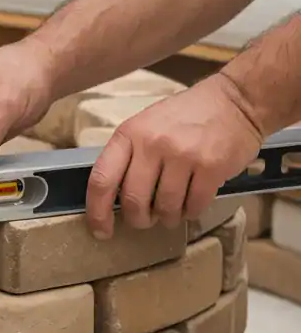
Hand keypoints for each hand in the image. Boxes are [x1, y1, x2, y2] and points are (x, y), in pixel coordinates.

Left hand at [85, 73, 262, 238]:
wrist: (236, 101)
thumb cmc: (187, 116)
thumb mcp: (147, 125)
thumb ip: (130, 157)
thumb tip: (114, 201)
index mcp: (130, 133)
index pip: (102, 179)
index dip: (96, 212)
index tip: (100, 231)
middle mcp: (152, 143)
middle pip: (133, 201)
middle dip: (138, 219)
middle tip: (146, 220)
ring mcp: (183, 155)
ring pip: (165, 208)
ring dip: (167, 218)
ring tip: (173, 210)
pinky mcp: (211, 168)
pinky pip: (194, 207)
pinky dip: (191, 212)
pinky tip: (193, 202)